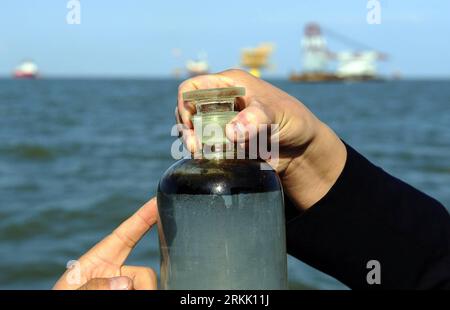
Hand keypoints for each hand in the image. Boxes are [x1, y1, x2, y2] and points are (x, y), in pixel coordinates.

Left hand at [53, 198, 157, 289]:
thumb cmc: (63, 299)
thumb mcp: (70, 293)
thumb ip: (95, 284)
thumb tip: (126, 282)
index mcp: (99, 261)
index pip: (125, 234)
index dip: (143, 217)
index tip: (157, 201)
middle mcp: (117, 273)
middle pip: (144, 273)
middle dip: (143, 285)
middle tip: (133, 294)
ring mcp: (126, 287)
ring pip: (148, 286)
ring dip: (143, 292)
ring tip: (127, 300)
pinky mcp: (134, 294)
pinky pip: (148, 292)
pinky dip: (146, 293)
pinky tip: (138, 295)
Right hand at [177, 69, 346, 209]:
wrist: (301, 150)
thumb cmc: (293, 122)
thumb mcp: (278, 115)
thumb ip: (257, 119)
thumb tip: (231, 132)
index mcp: (230, 84)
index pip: (193, 87)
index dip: (185, 102)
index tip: (190, 123)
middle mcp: (221, 102)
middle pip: (187, 110)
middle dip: (186, 128)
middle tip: (195, 146)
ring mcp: (221, 123)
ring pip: (193, 130)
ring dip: (193, 142)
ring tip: (202, 155)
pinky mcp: (224, 144)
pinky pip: (204, 148)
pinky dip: (203, 155)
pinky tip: (210, 161)